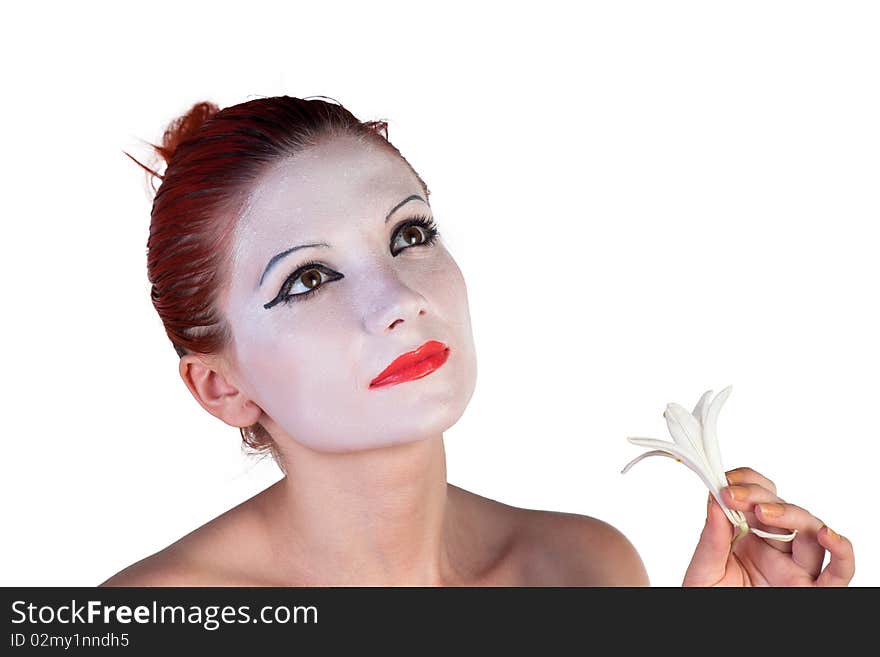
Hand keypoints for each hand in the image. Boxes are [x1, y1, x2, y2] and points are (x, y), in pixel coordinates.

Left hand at [682, 466, 854, 585]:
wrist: (708, 630)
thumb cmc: (707, 600)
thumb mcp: (702, 569)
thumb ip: (711, 537)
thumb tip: (712, 498)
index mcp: (749, 537)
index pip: (758, 496)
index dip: (746, 481)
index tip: (724, 480)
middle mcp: (776, 548)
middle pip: (784, 509)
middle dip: (759, 495)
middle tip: (734, 496)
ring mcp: (797, 568)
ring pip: (811, 530)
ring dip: (790, 513)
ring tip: (762, 512)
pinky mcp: (813, 590)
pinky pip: (839, 572)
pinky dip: (841, 551)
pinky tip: (827, 536)